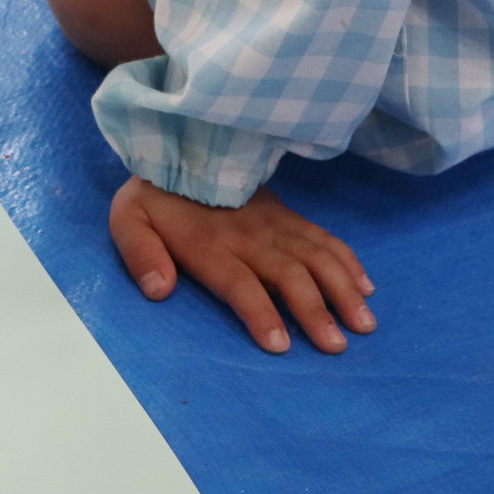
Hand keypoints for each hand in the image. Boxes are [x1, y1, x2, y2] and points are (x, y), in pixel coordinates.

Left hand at [109, 178, 375, 354]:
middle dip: (315, 310)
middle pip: (288, 274)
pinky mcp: (287, 215)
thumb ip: (140, 255)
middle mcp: (249, 236)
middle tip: (337, 346)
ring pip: (316, 257)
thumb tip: (158, 290)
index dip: (260, 312)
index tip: (280, 344)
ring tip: (363, 323)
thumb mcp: (128, 221)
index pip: (239, 283)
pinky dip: (347, 261)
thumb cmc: (154, 197)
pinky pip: (324, 237)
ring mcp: (274, 223)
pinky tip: (365, 286)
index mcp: (210, 245)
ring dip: (342, 290)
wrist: (180, 147)